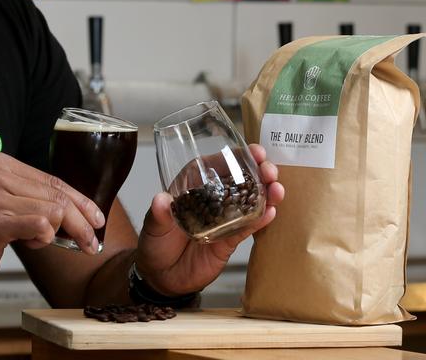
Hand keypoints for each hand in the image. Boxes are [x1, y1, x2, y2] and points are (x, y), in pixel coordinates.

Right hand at [0, 152, 104, 292]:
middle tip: (90, 242)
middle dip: (80, 221)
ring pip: (51, 210)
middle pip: (55, 195)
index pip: (52, 180)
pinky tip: (31, 242)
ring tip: (36, 241)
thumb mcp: (7, 204)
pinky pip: (39, 224)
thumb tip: (81, 208)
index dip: (79, 200)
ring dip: (56, 234)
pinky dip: (43, 238)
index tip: (97, 217)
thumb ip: (35, 198)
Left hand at [134, 143, 283, 296]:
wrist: (161, 277)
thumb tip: (161, 200)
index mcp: (193, 186)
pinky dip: (261, 220)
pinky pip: (248, 227)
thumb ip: (158, 214)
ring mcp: (224, 219)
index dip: (236, 155)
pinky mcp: (230, 240)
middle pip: (239, 179)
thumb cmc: (154, 243)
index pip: (216, 164)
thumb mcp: (153, 226)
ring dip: (266, 193)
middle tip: (269, 170)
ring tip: (277, 189)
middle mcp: (212, 198)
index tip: (253, 151)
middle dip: (258, 171)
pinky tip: (271, 212)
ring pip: (249, 201)